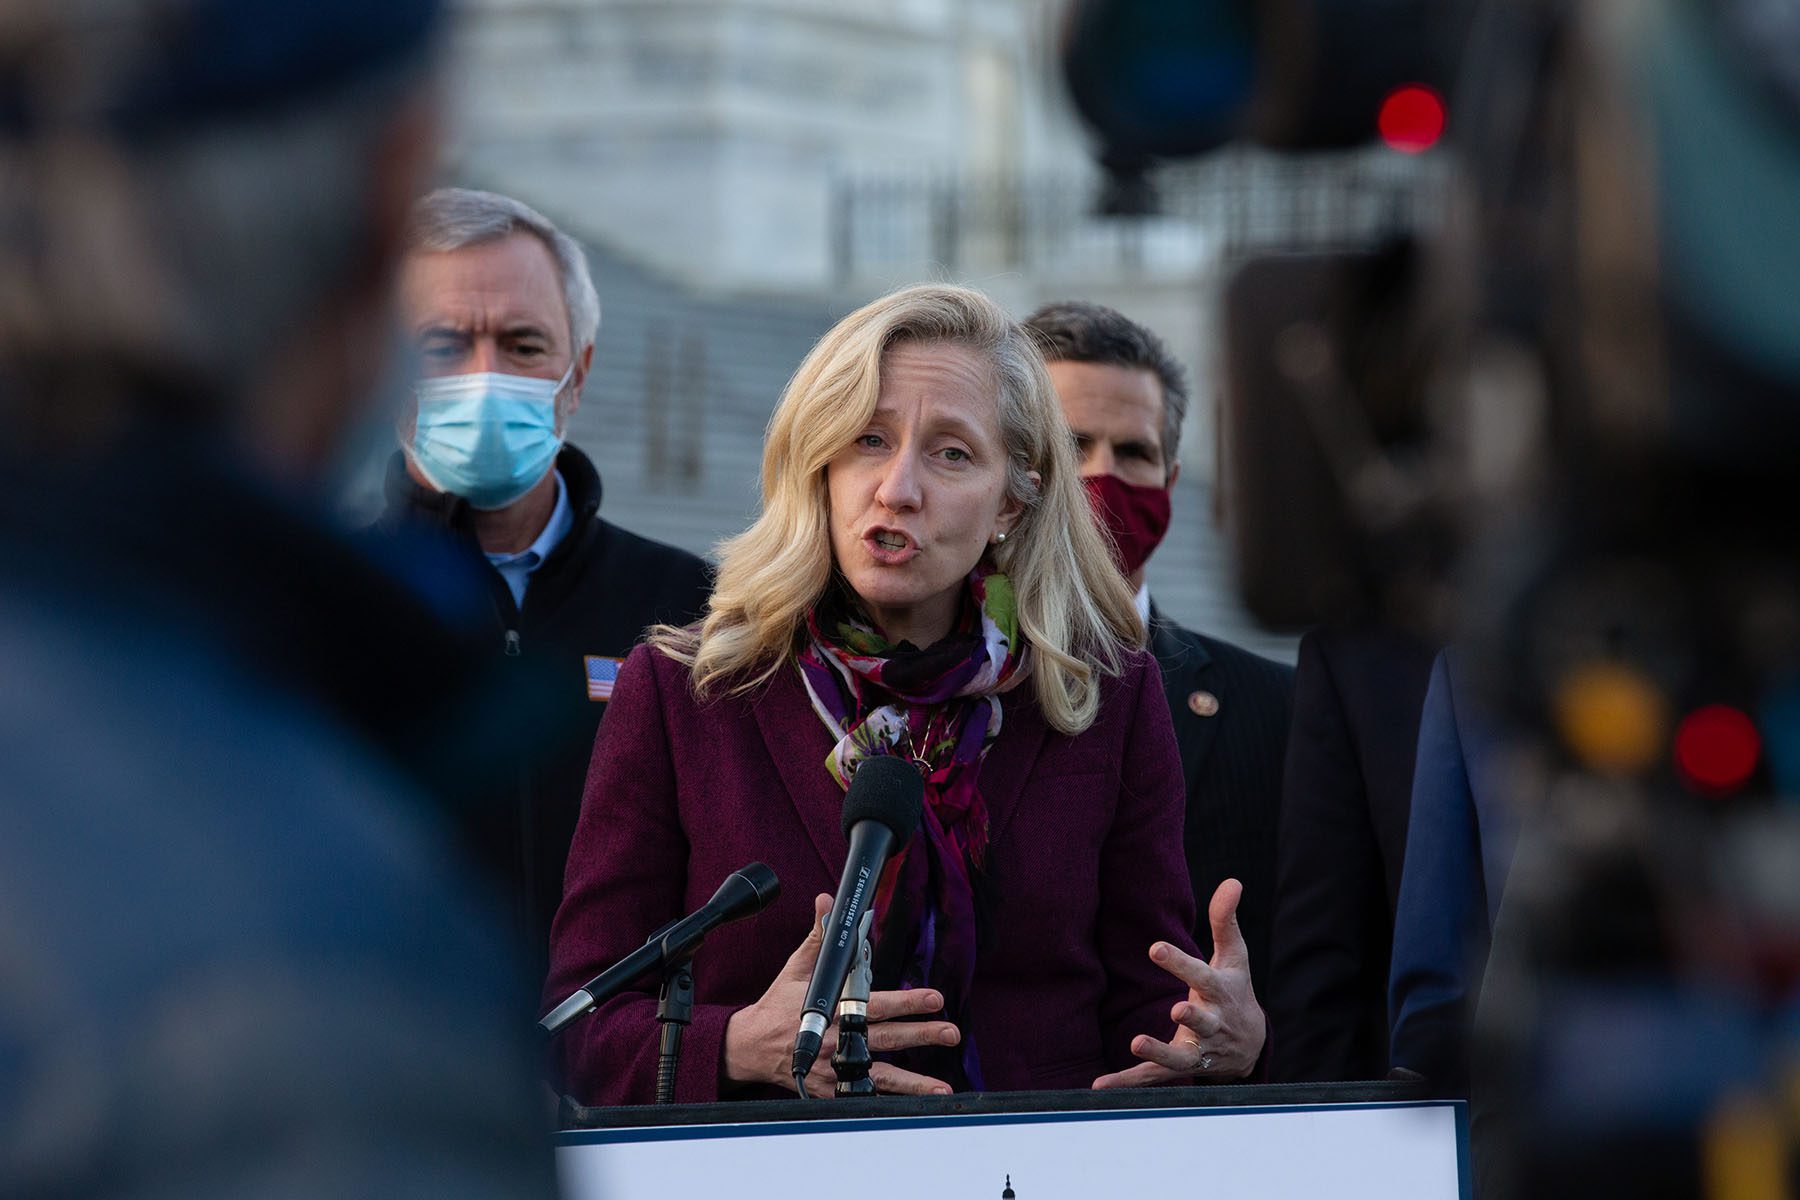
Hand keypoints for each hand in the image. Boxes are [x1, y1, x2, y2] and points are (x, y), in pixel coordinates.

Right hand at [722, 893, 960, 1096]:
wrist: (749, 1047)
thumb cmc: (777, 1005)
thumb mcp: (796, 968)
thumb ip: (818, 936)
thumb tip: (826, 901)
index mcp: (830, 1009)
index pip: (874, 1004)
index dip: (906, 1002)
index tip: (934, 998)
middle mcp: (834, 1040)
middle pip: (885, 1039)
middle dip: (920, 1036)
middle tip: (951, 1032)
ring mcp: (832, 1068)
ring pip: (879, 1076)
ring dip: (913, 1082)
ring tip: (942, 1088)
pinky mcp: (829, 1088)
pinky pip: (862, 1096)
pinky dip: (887, 1101)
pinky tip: (912, 1104)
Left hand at [1092, 878, 1267, 1087]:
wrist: (1249, 1045)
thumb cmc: (1235, 990)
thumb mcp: (1235, 956)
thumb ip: (1226, 921)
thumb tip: (1233, 881)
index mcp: (1220, 992)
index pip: (1201, 976)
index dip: (1179, 963)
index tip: (1155, 947)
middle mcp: (1211, 1024)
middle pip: (1201, 1021)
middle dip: (1192, 1017)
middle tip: (1177, 1009)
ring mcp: (1197, 1049)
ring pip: (1180, 1056)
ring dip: (1160, 1052)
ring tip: (1137, 1043)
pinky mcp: (1180, 1067)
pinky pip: (1153, 1077)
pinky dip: (1129, 1082)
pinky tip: (1100, 1085)